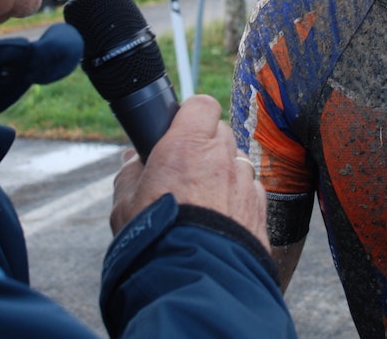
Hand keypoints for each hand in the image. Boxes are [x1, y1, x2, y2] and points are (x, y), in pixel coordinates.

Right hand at [110, 94, 267, 247]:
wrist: (193, 281)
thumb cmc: (154, 239)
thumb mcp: (125, 204)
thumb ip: (130, 174)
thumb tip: (132, 159)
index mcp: (187, 145)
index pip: (201, 105)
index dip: (191, 115)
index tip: (179, 130)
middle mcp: (222, 157)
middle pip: (222, 133)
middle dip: (206, 145)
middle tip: (186, 170)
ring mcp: (246, 183)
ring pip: (238, 164)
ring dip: (225, 173)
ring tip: (204, 201)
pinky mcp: (261, 210)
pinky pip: (252, 193)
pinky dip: (239, 200)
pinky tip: (222, 220)